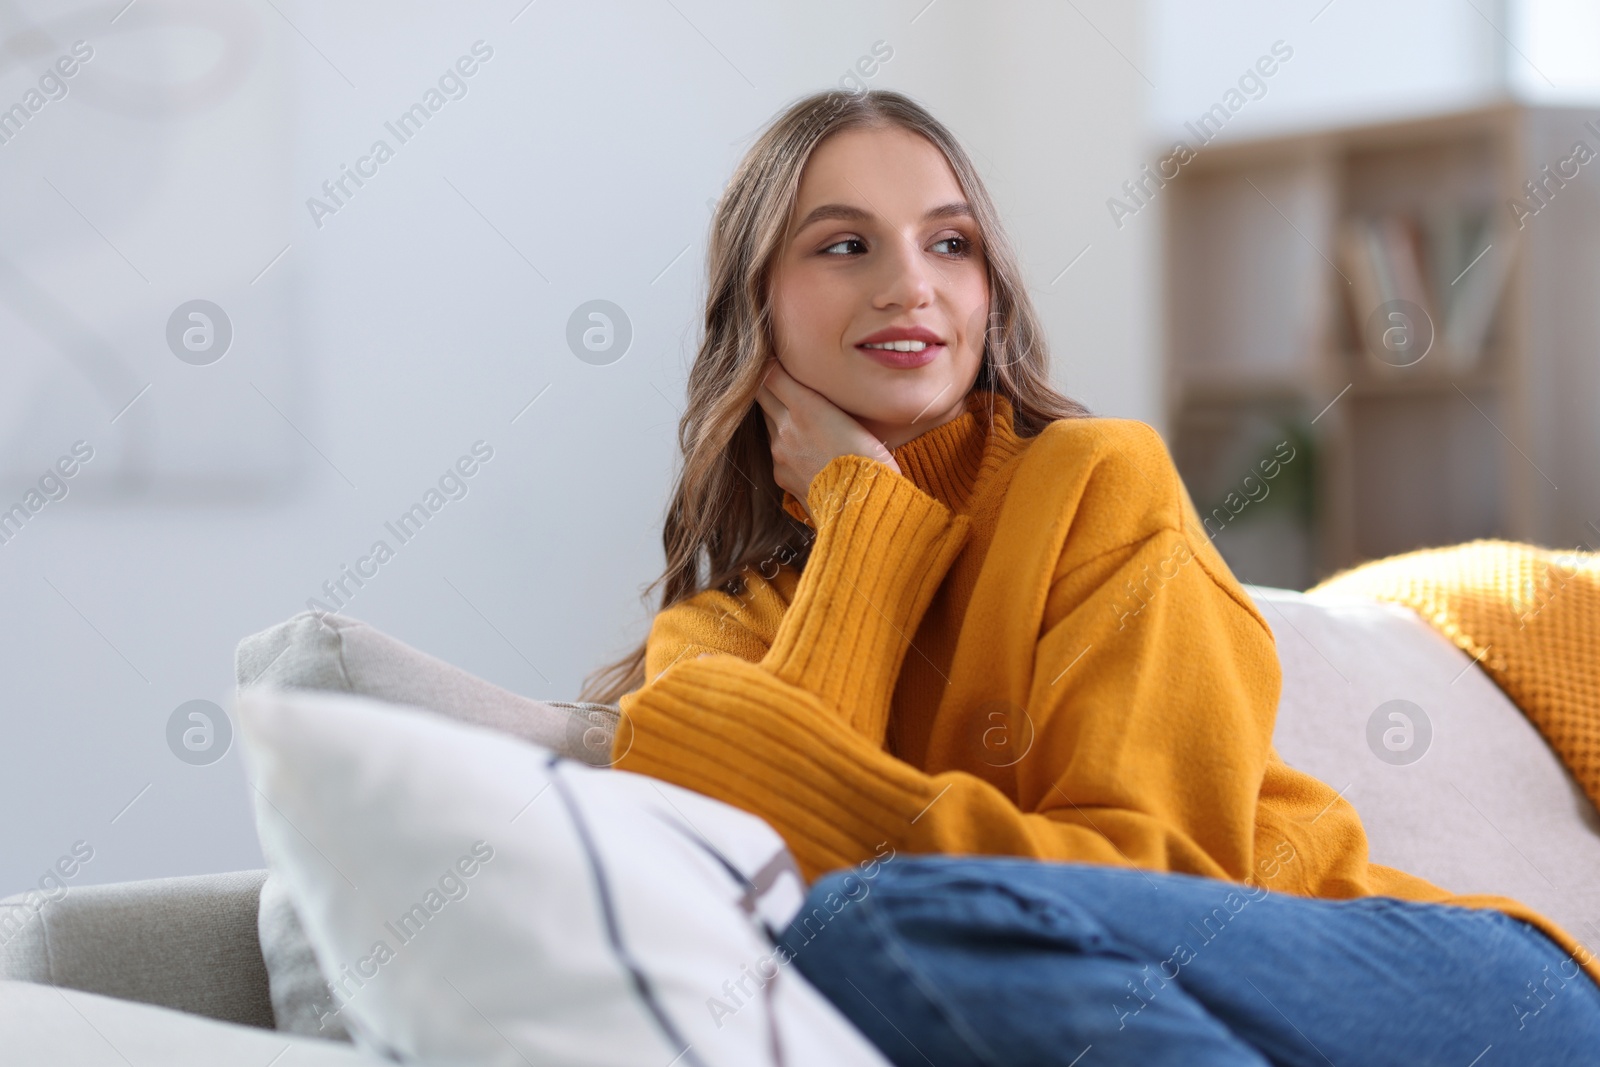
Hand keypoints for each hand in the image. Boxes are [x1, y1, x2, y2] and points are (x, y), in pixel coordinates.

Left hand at [755, 358, 900, 520]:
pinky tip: (805, 447)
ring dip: (778, 415)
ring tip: (797, 412)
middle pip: (763, 396)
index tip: (776, 357)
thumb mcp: (855, 418)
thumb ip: (824, 398)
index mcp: (806, 407)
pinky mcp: (781, 475)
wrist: (862, 507)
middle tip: (778, 376)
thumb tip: (805, 383)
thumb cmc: (871, 460)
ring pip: (769, 423)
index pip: (769, 374)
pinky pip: (776, 451)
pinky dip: (785, 444)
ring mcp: (780, 453)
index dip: (770, 363)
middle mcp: (785, 427)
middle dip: (770, 385)